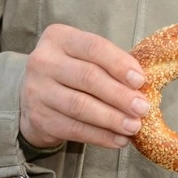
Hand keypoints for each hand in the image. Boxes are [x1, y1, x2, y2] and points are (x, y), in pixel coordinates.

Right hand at [19, 23, 148, 149]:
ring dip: (112, 119)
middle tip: (142, 108)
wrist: (35, 98)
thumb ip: (111, 65)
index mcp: (59, 38)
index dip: (120, 64)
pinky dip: (100, 136)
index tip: (141, 81)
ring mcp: (37, 90)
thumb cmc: (72, 72)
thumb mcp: (86, 58)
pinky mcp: (38, 118)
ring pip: (80, 106)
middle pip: (88, 77)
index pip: (94, 48)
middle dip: (120, 95)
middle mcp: (43, 61)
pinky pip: (74, 129)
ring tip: (134, 126)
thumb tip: (142, 85)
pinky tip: (118, 140)